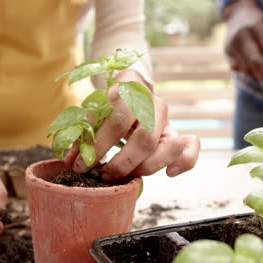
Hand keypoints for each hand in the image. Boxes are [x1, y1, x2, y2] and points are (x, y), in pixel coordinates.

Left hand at [65, 70, 199, 180]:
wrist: (129, 88)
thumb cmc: (107, 104)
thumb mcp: (93, 110)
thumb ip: (83, 132)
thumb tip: (71, 161)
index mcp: (128, 86)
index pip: (116, 119)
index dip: (98, 146)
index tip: (79, 164)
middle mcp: (152, 99)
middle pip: (143, 138)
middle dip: (120, 162)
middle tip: (102, 174)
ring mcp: (166, 116)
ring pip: (166, 146)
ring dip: (143, 168)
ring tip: (122, 176)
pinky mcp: (176, 131)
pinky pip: (191, 146)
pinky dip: (185, 161)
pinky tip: (169, 173)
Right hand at [224, 0, 262, 94]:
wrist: (239, 17)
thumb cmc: (261, 30)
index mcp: (258, 28)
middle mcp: (242, 36)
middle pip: (255, 62)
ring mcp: (231, 44)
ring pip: (245, 68)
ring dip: (257, 74)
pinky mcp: (225, 52)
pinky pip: (237, 68)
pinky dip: (246, 70)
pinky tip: (249, 64)